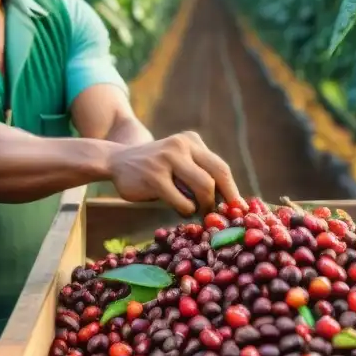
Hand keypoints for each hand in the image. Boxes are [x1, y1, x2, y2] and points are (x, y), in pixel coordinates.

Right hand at [108, 131, 244, 216]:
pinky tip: (179, 209)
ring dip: (204, 206)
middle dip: (223, 199)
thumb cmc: (154, 169)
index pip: (220, 167)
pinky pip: (183, 201)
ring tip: (197, 212)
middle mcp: (181, 145)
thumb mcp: (178, 162)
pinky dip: (185, 210)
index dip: (232, 190)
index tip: (239, 209)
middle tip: (219, 215)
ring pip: (204, 187)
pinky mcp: (154, 177)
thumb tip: (229, 203)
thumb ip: (199, 174)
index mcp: (191, 141)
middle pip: (217, 175)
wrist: (115, 161)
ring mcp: (167, 159)